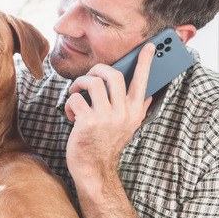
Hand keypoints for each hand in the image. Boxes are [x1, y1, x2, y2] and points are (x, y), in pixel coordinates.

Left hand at [64, 43, 155, 184]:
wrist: (94, 170)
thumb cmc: (106, 146)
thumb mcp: (128, 128)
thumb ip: (137, 110)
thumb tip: (148, 95)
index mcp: (133, 112)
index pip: (143, 82)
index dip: (146, 62)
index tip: (150, 46)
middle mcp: (122, 113)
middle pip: (113, 74)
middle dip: (97, 69)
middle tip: (89, 76)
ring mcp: (105, 117)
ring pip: (92, 82)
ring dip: (78, 84)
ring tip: (76, 94)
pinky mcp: (88, 122)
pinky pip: (76, 99)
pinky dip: (69, 104)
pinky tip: (71, 115)